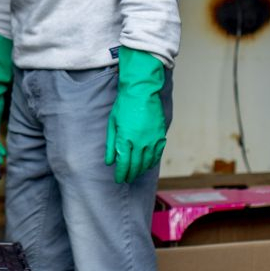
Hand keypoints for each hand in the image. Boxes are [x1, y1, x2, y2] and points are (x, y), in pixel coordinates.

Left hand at [105, 46, 166, 183]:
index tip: (118, 179)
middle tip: (126, 179)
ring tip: (135, 174)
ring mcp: (152, 140)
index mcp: (125, 139)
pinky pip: (157, 154)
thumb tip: (109, 161)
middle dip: (130, 174)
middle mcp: (140, 142)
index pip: (123, 163)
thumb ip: (111, 144)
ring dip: (141, 170)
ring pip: (147, 162)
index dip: (121, 173)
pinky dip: (152, 161)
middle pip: (135, 165)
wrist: (142, 91)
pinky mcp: (160, 136)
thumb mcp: (112, 123)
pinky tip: (147, 164)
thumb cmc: (124, 105)